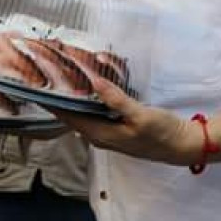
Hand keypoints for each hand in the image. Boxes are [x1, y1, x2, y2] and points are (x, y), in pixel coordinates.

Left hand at [45, 75, 200, 165]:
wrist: (183, 146)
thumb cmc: (163, 133)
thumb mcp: (141, 115)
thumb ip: (116, 100)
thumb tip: (93, 82)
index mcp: (101, 134)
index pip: (68, 118)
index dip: (52, 103)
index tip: (37, 86)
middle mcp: (99, 136)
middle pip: (71, 117)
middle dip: (58, 98)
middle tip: (47, 75)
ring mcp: (108, 133)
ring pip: (82, 115)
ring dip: (72, 99)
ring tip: (61, 78)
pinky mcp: (117, 129)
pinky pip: (93, 114)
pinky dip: (86, 101)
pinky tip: (87, 88)